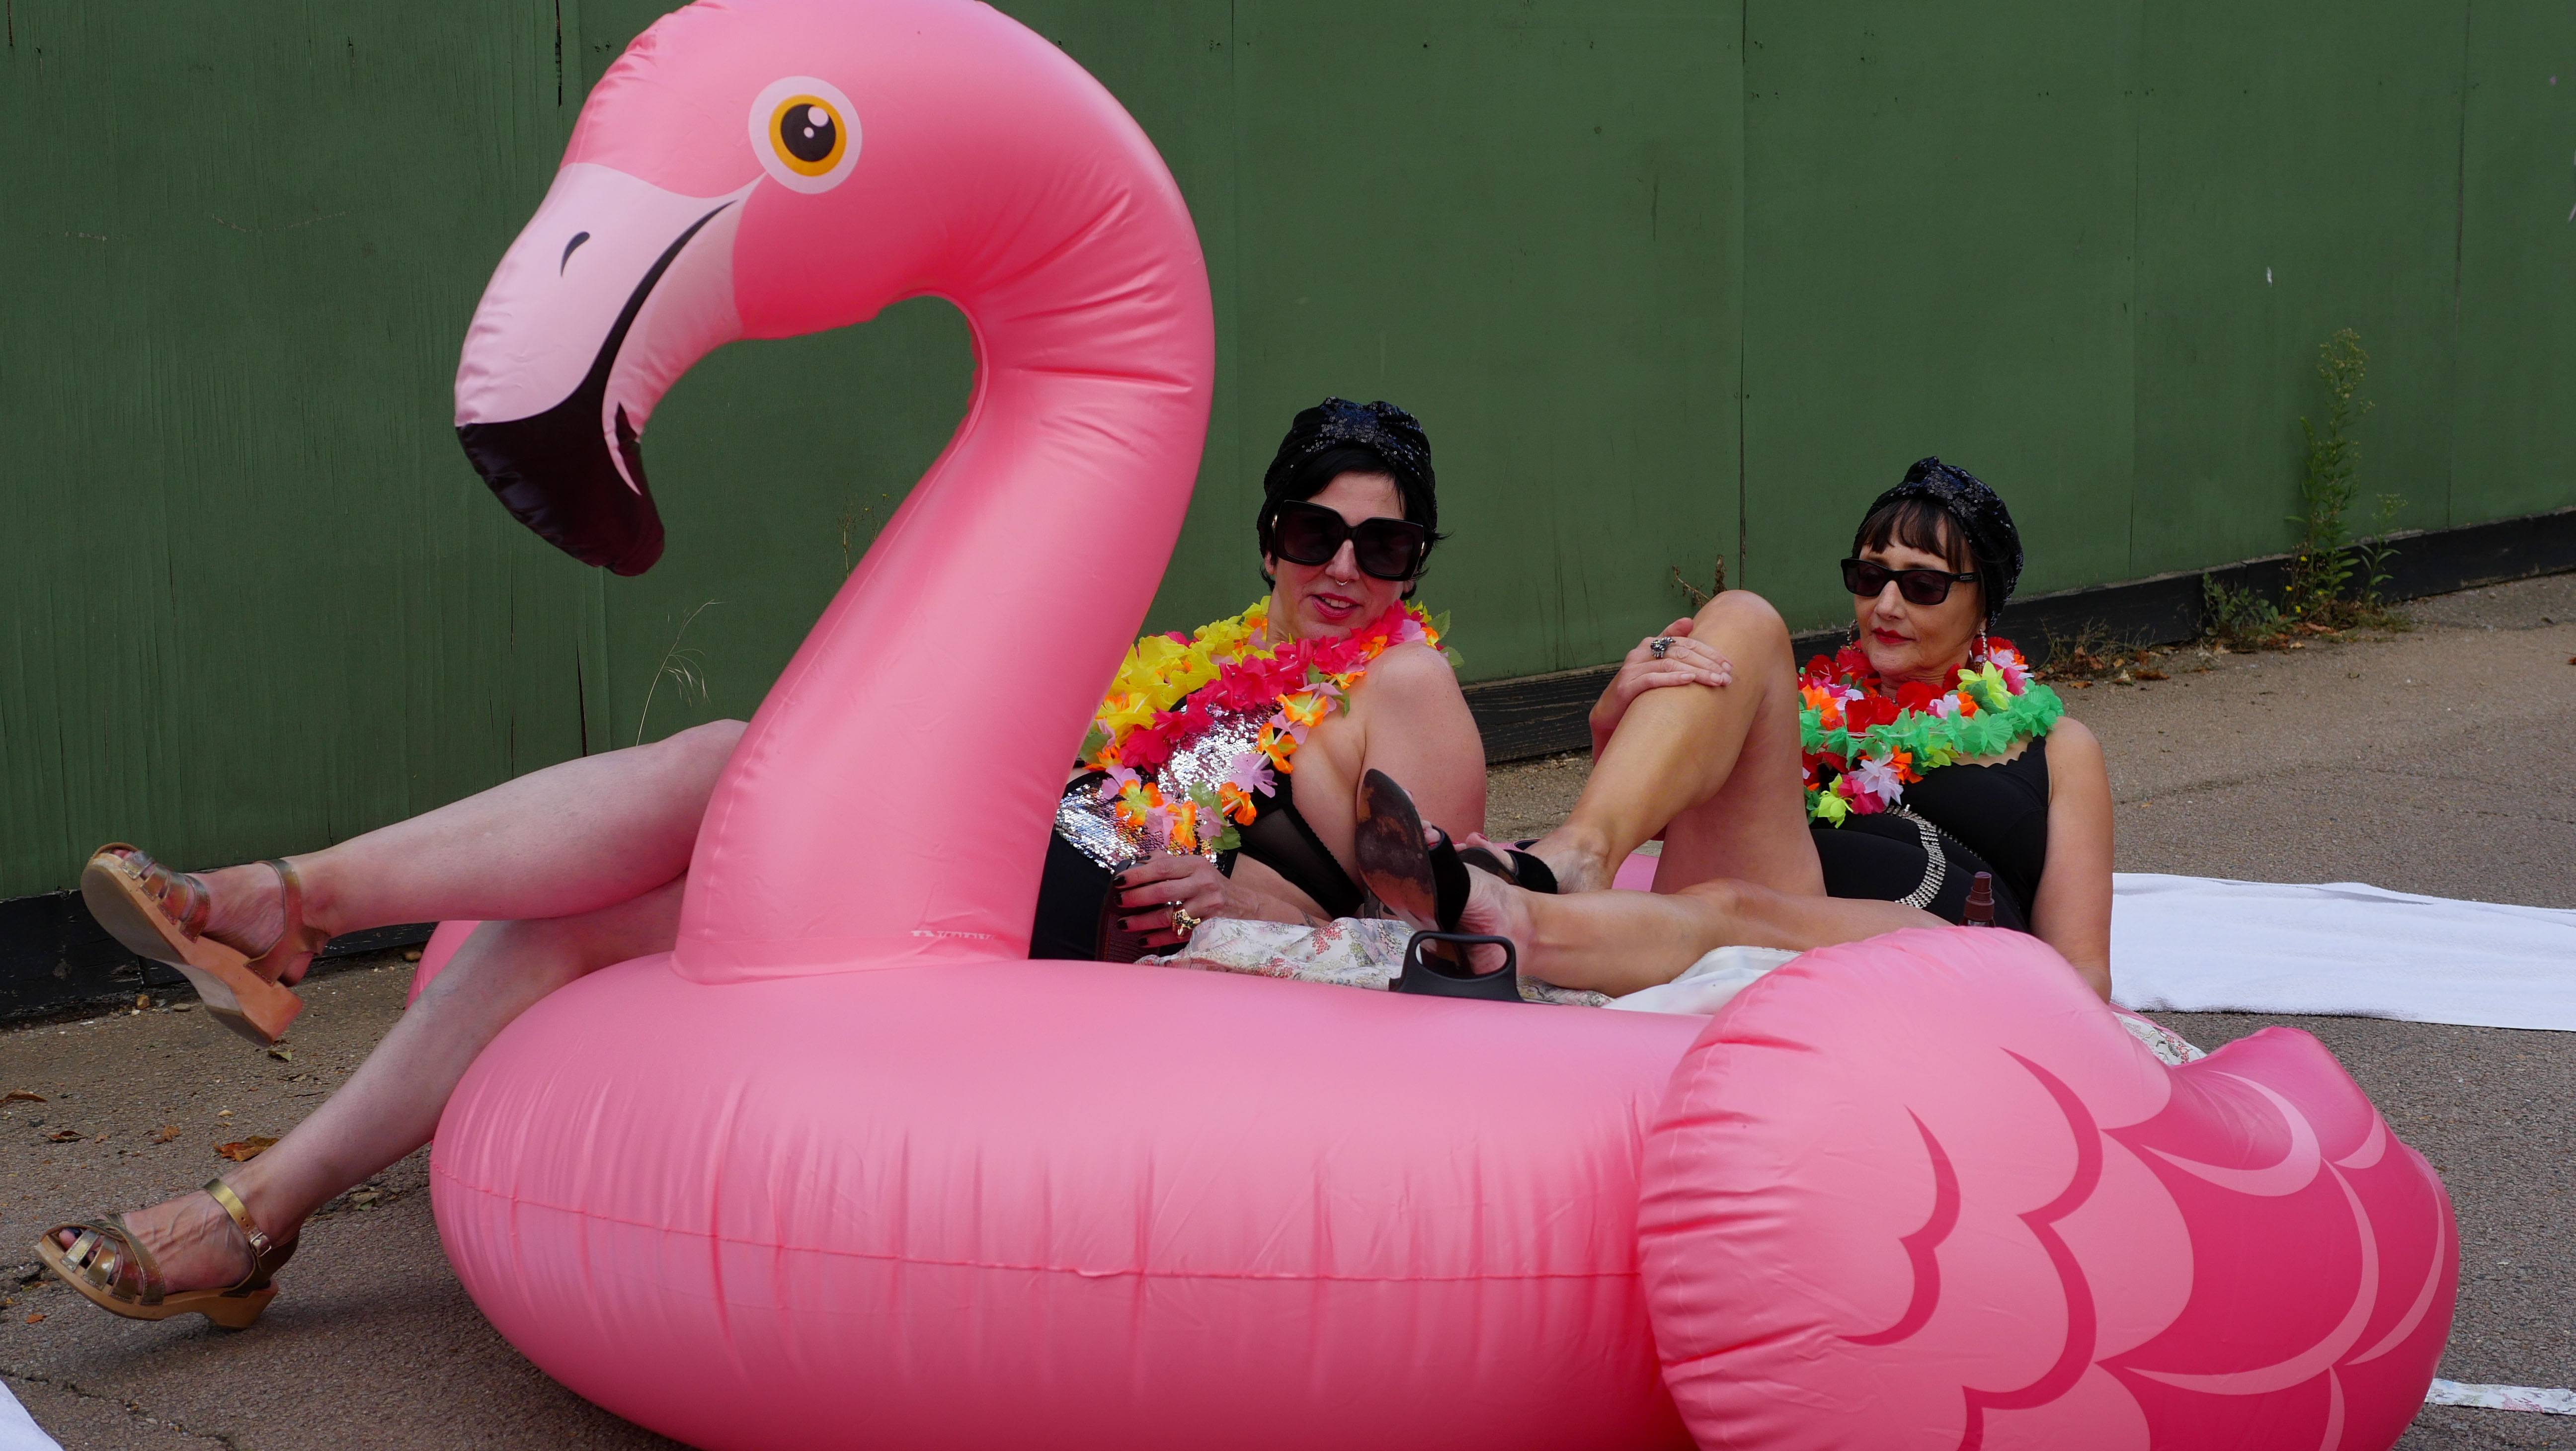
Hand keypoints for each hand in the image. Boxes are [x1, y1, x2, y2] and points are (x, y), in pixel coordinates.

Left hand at [1114, 852, 1235, 948]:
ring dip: (1142, 922)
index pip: (1161, 868)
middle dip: (1136, 898)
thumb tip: (1138, 863)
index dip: (1137, 875)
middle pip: (1162, 891)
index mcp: (1195, 865)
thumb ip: (1168, 863)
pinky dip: (1158, 939)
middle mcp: (1203, 884)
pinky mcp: (1208, 928)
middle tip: (1118, 901)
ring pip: (1168, 916)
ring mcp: (1207, 908)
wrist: (1244, 906)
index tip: (1118, 881)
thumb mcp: (1195, 868)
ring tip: (1124, 924)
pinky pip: (1178, 935)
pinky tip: (1143, 940)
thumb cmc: (1211, 884)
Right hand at [1588, 618, 1732, 747]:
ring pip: (1670, 664)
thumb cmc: (1640, 690)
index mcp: (1651, 644)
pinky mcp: (1626, 686)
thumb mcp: (1657, 667)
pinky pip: (1652, 679)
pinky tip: (1689, 680)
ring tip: (1715, 681)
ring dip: (1696, 672)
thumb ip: (1672, 648)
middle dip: (1707, 663)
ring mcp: (1632, 668)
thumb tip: (1689, 621)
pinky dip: (1672, 678)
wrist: (1609, 714)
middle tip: (1727, 676)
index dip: (1708, 652)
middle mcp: (1640, 652)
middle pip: (1680, 652)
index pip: (1686, 642)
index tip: (1728, 665)